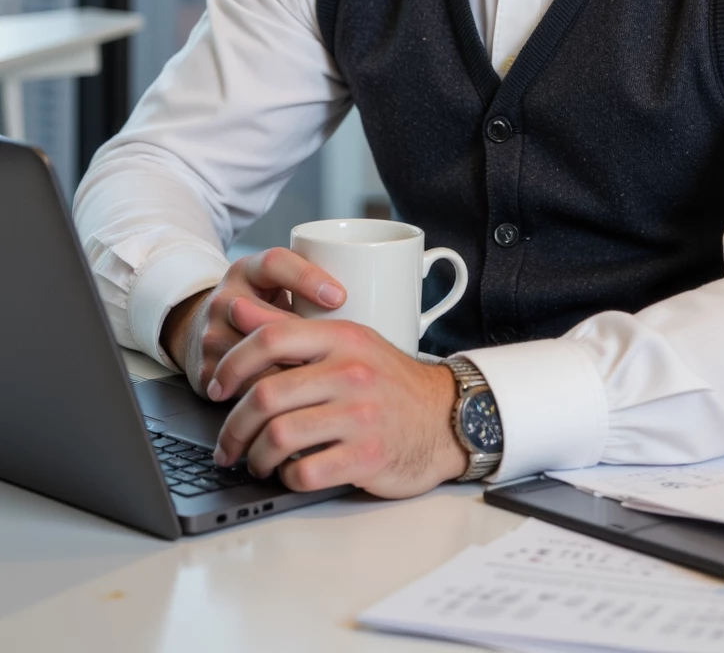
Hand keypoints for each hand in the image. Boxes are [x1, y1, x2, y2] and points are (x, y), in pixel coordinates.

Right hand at [160, 247, 346, 396]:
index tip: (340, 297)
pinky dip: (266, 400)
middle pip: (263, 318)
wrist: (206, 332)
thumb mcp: (278, 289)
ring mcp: (212, 335)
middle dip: (300, 341)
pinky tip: (293, 409)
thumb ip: (311, 293)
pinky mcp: (206, 371)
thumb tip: (374, 297)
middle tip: (333, 356)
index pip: (275, 264)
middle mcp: (227, 298)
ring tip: (321, 387)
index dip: (307, 278)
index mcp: (250, 271)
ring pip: (252, 358)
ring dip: (286, 375)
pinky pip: (238, 388)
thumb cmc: (260, 309)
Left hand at [207, 295, 466, 497]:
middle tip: (227, 443)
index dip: (232, 364)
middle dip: (233, 427)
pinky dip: (286, 478)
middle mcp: (351, 372)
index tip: (217, 388)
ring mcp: (360, 415)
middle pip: (266, 395)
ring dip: (255, 457)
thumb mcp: (345, 343)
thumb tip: (237, 308)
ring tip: (256, 462)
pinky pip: (305, 472)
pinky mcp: (367, 456)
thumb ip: (288, 328)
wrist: (444, 418)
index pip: (271, 338)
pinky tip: (290, 473)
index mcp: (342, 337)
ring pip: (278, 437)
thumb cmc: (387, 382)